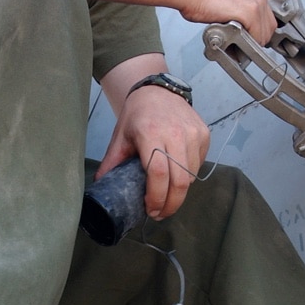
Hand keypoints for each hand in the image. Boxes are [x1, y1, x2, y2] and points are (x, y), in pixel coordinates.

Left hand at [96, 86, 209, 219]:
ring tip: (167, 198)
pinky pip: (198, 165)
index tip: (150, 210)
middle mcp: (176, 133)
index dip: (156, 197)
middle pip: (179, 180)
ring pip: (190, 176)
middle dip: (171, 204)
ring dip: (180, 192)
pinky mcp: (204, 134)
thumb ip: (111, 162)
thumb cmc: (137, 115)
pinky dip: (188, 176)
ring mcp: (193, 133)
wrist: (157, 90)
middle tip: (160, 213)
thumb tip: (100, 186)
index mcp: (151, 133)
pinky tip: (176, 177)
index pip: (158, 173)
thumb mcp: (120, 137)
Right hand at [177, 0, 276, 45]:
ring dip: (250, 44)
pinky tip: (232, 41)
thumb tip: (247, 33)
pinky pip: (255, 37)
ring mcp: (255, 3)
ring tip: (234, 44)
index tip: (251, 40)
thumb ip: (242, 16)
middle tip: (242, 45)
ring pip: (264, 35)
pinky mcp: (248, 12)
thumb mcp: (230, 4)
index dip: (260, 34)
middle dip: (257, 41)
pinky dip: (245, 45)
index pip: (270, 21)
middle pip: (270, 29)